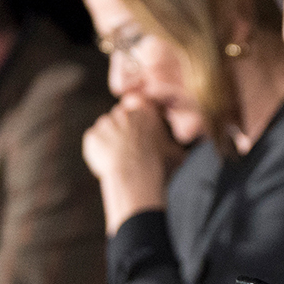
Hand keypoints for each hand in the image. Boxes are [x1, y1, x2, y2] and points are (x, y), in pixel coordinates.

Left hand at [84, 97, 186, 231]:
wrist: (134, 177)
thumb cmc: (158, 165)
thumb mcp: (175, 151)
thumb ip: (175, 143)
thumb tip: (190, 147)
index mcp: (145, 111)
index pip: (137, 106)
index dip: (137, 121)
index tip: (138, 134)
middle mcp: (124, 112)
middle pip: (120, 116)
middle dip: (122, 129)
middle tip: (129, 148)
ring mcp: (106, 123)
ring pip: (106, 128)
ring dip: (109, 138)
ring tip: (120, 158)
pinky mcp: (93, 135)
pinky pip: (94, 140)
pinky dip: (98, 149)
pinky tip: (108, 162)